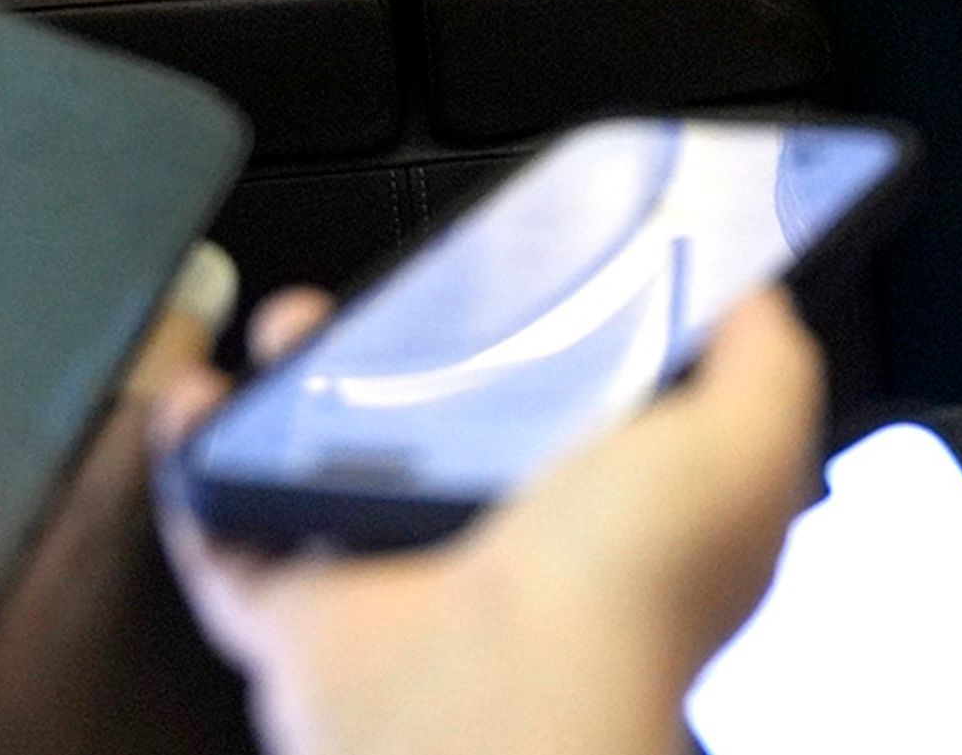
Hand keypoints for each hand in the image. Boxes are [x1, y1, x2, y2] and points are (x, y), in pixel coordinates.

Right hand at [153, 285, 824, 754]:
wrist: (498, 701)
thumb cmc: (632, 582)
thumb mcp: (748, 439)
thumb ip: (763, 357)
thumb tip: (755, 293)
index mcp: (613, 510)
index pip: (588, 410)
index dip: (558, 333)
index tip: (525, 261)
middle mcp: (504, 547)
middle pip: (445, 425)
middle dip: (413, 346)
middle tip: (394, 283)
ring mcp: (396, 583)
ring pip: (330, 472)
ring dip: (297, 388)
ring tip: (290, 318)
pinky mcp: (301, 615)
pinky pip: (227, 532)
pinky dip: (197, 462)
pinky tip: (197, 394)